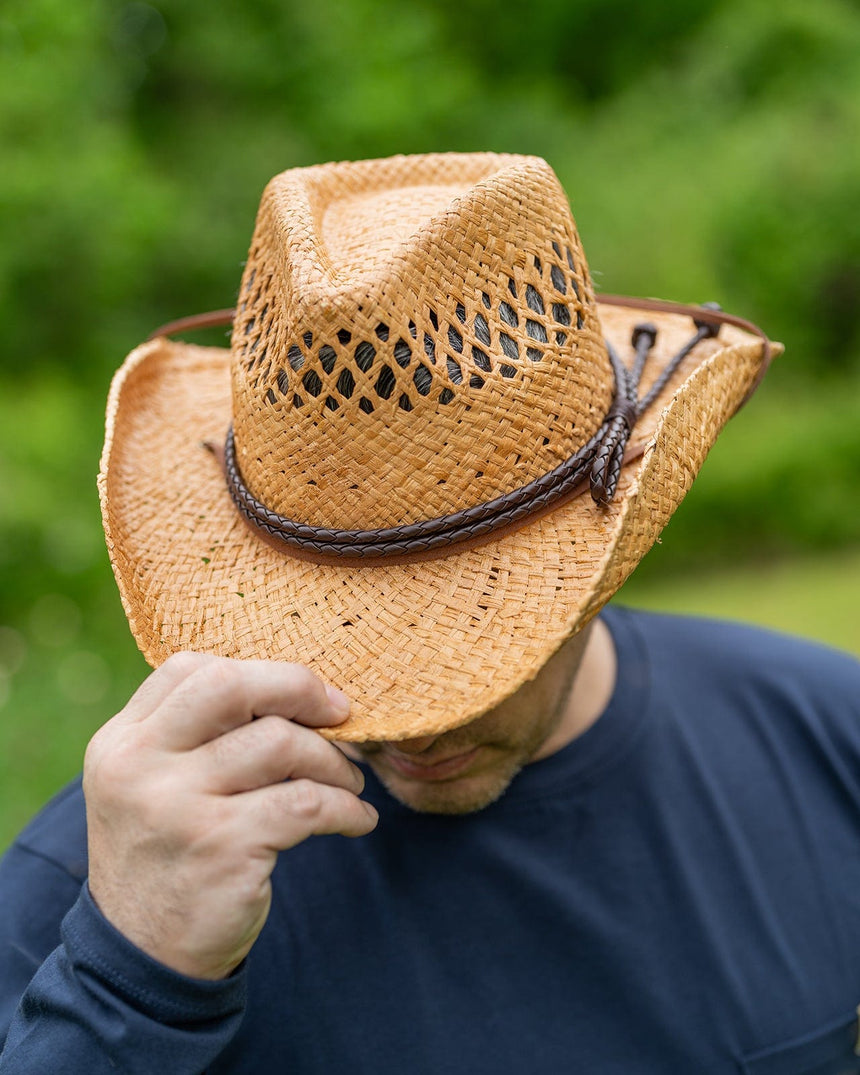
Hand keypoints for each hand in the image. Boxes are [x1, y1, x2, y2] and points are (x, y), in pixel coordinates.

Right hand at [83, 653, 375, 979]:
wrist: (144, 957)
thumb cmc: (170, 852)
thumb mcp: (155, 783)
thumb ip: (198, 732)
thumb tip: (297, 687)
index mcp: (122, 741)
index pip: (190, 669)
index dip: (257, 673)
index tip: (301, 696)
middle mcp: (139, 766)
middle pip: (232, 686)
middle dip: (299, 688)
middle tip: (339, 713)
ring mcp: (178, 807)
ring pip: (281, 743)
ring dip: (333, 761)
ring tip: (348, 783)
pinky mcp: (222, 849)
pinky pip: (307, 804)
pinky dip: (346, 808)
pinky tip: (358, 820)